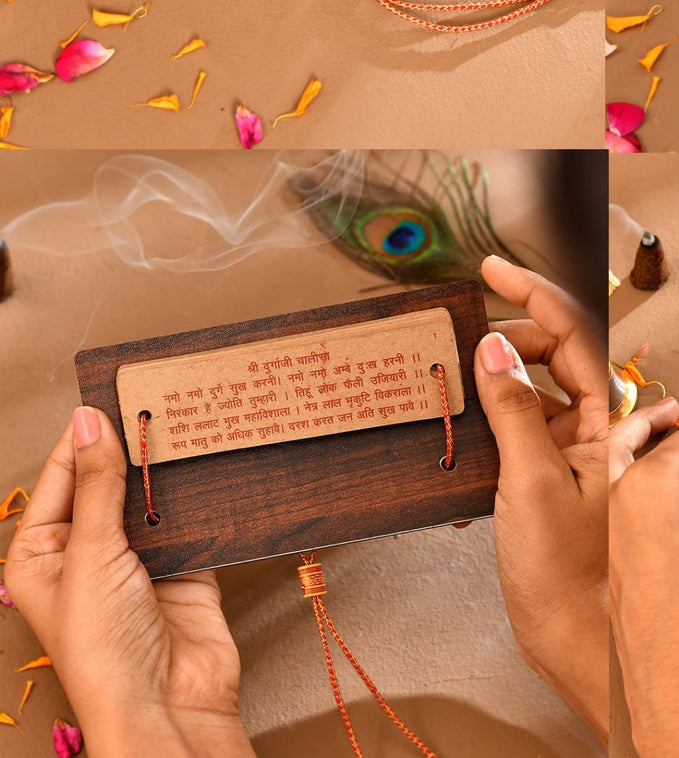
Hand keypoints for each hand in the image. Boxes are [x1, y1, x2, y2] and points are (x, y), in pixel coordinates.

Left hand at [4, 408, 254, 757]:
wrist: (168, 705)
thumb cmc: (104, 650)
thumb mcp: (91, 555)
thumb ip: (97, 484)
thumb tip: (88, 420)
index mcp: (44, 552)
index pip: (66, 473)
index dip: (90, 433)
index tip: (119, 391)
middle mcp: (88, 552)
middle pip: (111, 481)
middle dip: (135, 448)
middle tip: (163, 403)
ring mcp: (138, 560)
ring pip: (154, 497)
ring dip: (171, 471)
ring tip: (193, 426)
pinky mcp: (186, 566)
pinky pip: (194, 517)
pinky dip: (204, 495)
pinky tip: (215, 466)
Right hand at [474, 255, 608, 744]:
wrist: (583, 644)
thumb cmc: (569, 575)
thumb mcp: (531, 481)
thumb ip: (514, 408)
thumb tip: (493, 347)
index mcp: (605, 421)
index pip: (570, 334)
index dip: (533, 293)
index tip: (494, 268)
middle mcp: (601, 431)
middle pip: (561, 355)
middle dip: (519, 332)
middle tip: (473, 333)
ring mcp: (582, 455)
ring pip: (548, 389)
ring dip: (512, 371)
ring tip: (470, 370)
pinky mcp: (562, 481)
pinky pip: (539, 426)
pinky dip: (511, 410)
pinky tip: (489, 411)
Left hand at [609, 386, 678, 757]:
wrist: (676, 681)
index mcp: (652, 482)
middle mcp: (622, 498)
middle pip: (652, 444)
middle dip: (678, 422)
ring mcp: (612, 529)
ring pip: (627, 470)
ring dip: (650, 450)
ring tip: (676, 439)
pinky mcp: (612, 558)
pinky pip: (625, 504)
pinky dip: (643, 486)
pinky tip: (664, 498)